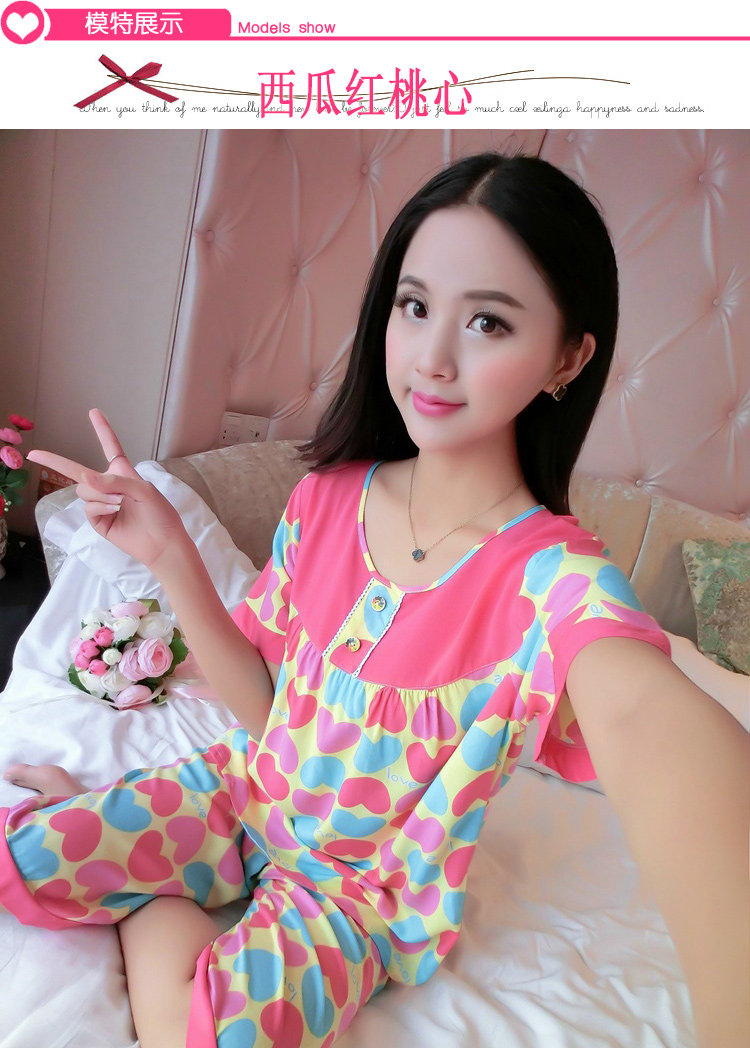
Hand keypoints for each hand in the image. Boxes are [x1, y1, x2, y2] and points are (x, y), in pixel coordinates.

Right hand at [27, 409, 186, 571]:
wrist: (162, 544)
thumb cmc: (160, 514)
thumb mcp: (143, 490)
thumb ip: (115, 481)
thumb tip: (84, 477)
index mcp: (123, 473)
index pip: (110, 447)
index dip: (102, 429)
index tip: (93, 412)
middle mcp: (109, 486)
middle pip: (77, 471)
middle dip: (55, 461)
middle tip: (34, 454)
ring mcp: (101, 503)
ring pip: (84, 490)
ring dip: (100, 494)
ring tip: (121, 503)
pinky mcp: (97, 520)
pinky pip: (88, 506)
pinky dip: (100, 506)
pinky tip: (116, 511)